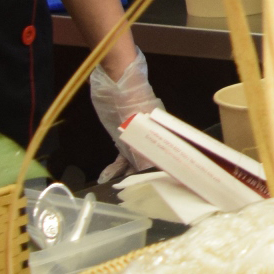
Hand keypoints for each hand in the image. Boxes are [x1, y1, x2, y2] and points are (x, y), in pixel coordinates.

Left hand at [89, 51, 163, 182]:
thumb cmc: (129, 96)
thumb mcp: (135, 121)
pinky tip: (106, 177)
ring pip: (136, 162)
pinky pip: (122, 157)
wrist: (114, 79)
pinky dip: (115, 168)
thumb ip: (140, 142)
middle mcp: (153, 138)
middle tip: (137, 194)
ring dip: (127, 176)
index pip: (167, 157)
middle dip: (145, 178)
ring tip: (118, 189)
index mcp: (163, 132)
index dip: (164, 172)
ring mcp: (138, 138)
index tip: (160, 188)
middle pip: (152, 162)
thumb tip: (145, 169)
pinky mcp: (123, 138)